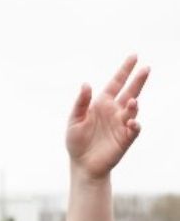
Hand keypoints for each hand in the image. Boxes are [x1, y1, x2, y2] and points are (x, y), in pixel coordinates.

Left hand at [65, 55, 148, 178]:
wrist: (82, 164)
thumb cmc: (76, 141)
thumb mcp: (74, 120)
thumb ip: (81, 103)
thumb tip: (86, 84)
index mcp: (102, 104)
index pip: (116, 83)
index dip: (125, 70)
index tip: (134, 56)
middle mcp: (114, 111)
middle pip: (130, 92)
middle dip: (138, 80)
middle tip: (146, 68)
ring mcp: (121, 124)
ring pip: (132, 110)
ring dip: (133, 106)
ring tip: (131, 102)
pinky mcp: (125, 138)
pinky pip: (134, 129)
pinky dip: (134, 125)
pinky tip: (131, 122)